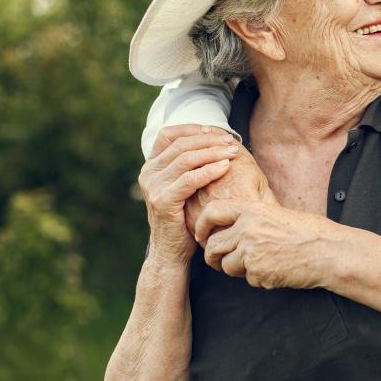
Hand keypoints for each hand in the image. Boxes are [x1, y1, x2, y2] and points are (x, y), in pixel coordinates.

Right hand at [150, 124, 276, 235]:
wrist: (170, 251)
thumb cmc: (183, 217)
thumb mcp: (182, 186)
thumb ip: (188, 166)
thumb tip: (216, 141)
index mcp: (151, 166)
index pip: (168, 135)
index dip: (192, 129)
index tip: (215, 131)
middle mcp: (148, 173)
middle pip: (181, 145)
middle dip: (209, 140)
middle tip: (231, 142)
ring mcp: (153, 187)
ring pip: (186, 159)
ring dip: (212, 153)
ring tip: (232, 152)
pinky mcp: (163, 201)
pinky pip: (190, 180)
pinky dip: (209, 171)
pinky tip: (225, 167)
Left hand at [192, 199, 336, 289]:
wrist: (328, 251)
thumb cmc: (308, 231)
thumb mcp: (276, 213)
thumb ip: (250, 218)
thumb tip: (227, 227)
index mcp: (252, 210)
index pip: (212, 212)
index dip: (201, 225)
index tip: (201, 235)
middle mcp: (248, 229)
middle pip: (212, 245)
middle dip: (213, 257)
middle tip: (220, 261)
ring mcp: (252, 252)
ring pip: (226, 266)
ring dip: (236, 269)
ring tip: (258, 264)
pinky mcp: (259, 272)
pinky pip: (246, 279)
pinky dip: (257, 279)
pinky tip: (275, 270)